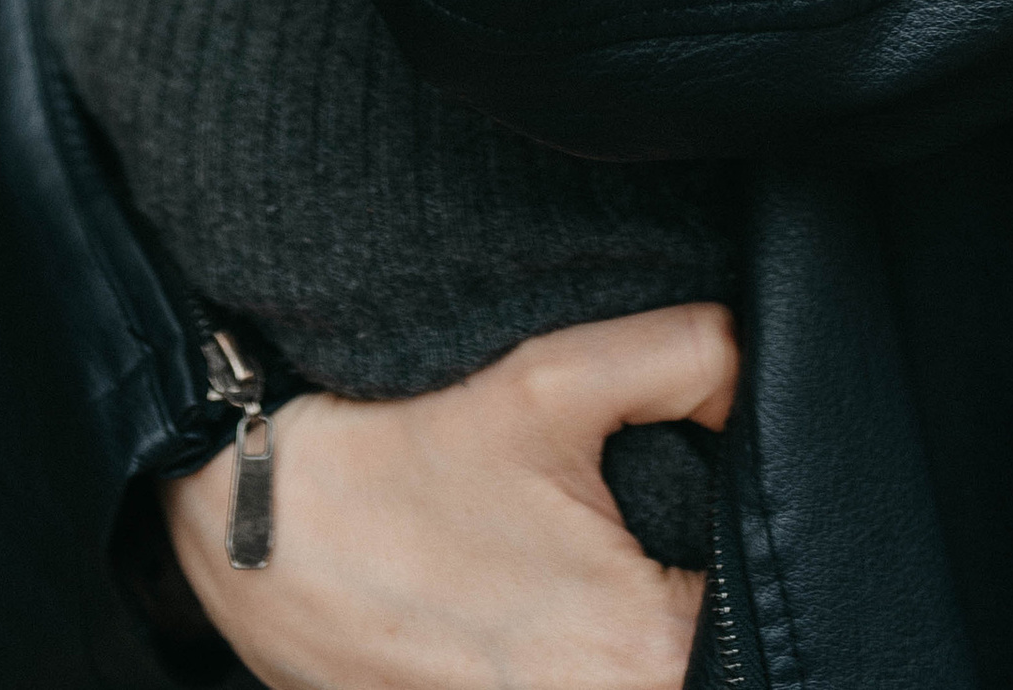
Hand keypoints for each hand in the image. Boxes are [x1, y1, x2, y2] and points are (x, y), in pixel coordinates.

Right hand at [161, 303, 737, 689]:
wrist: (252, 523)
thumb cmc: (398, 456)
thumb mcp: (551, 377)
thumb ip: (687, 356)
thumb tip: (756, 373)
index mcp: (640, 658)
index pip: (759, 621)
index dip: (753, 551)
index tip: (720, 500)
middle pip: (706, 664)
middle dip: (698, 597)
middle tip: (651, 525)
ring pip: (639, 680)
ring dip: (635, 638)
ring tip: (583, 563)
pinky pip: (575, 686)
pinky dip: (576, 657)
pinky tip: (537, 606)